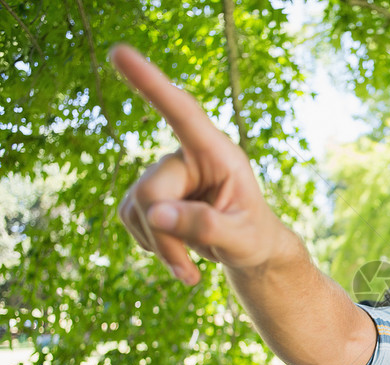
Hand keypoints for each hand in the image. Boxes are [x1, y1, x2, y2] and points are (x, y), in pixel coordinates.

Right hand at [112, 45, 286, 284]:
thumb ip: (204, 226)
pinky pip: (130, 219)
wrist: (250, 249)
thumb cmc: (254, 237)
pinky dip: (151, 246)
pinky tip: (176, 254)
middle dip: (165, 235)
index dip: (152, 84)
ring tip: (191, 269)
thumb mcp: (240, 238)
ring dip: (160, 247)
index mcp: (218, 153)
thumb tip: (154, 212)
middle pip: (150, 190)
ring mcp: (165, 175)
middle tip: (190, 274)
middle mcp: (187, 157)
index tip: (122, 53)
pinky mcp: (148, 195)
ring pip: (136, 209)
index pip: (182, 113)